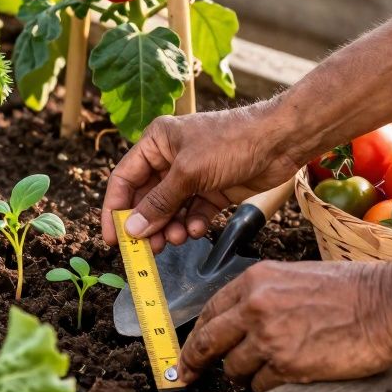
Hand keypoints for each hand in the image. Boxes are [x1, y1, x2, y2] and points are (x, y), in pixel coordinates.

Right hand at [101, 103, 299, 248]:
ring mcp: (193, 175)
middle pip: (146, 198)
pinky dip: (191, 224)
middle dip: (146, 224)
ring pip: (170, 210)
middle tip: (145, 250)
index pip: (124, 178)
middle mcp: (170, 158)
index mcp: (157, 142)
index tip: (112, 238)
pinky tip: (195, 230)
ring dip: (168, 227)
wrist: (280, 141)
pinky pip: (193, 213)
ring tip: (173, 240)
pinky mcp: (213, 190)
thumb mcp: (189, 172)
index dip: (116, 208)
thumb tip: (131, 229)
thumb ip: (159, 202)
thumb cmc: (231, 142)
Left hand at [177, 260, 391, 391]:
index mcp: (255, 281)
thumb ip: (264, 297)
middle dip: (194, 362)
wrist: (389, 304)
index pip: (210, 311)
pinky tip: (286, 377)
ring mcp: (269, 337)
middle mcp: (255, 307)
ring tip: (267, 370)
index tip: (188, 350)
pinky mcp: (287, 365)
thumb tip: (241, 322)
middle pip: (207, 342)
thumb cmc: (354, 289)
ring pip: (234, 368)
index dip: (196, 335)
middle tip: (188, 375)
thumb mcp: (296, 277)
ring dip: (244, 374)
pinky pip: (260, 384)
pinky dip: (267, 385)